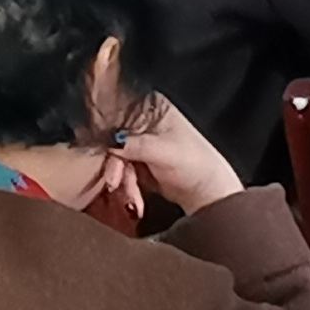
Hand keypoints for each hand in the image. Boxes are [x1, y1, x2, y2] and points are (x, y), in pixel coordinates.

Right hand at [107, 89, 241, 219]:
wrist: (206, 192)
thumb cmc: (194, 164)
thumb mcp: (164, 151)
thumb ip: (136, 144)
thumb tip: (111, 141)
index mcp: (152, 109)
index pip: (119, 113)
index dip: (106, 131)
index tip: (103, 151)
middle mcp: (144, 123)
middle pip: (113, 138)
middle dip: (115, 165)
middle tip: (115, 182)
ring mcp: (140, 143)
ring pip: (116, 158)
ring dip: (122, 181)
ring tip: (133, 199)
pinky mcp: (137, 162)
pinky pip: (121, 172)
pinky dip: (127, 187)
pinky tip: (135, 201)